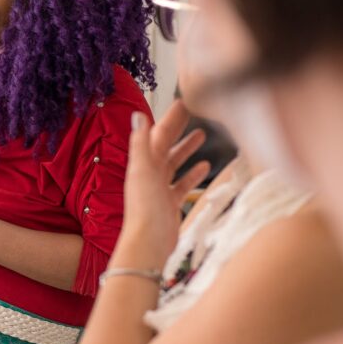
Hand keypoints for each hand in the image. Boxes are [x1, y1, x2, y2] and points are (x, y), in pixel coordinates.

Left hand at [118, 100, 209, 269]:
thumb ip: (140, 143)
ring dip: (186, 149)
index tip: (183, 101)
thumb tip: (137, 114)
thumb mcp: (142, 170)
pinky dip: (192, 174)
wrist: (148, 241)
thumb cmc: (145, 207)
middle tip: (192, 110)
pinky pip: (182, 184)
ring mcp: (160, 187)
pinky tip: (205, 167)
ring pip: (175, 163)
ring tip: (202, 134)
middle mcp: (150, 172)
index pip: (158, 133)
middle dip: (178, 127)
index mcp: (143, 162)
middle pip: (166, 144)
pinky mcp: (169, 202)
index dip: (170, 117)